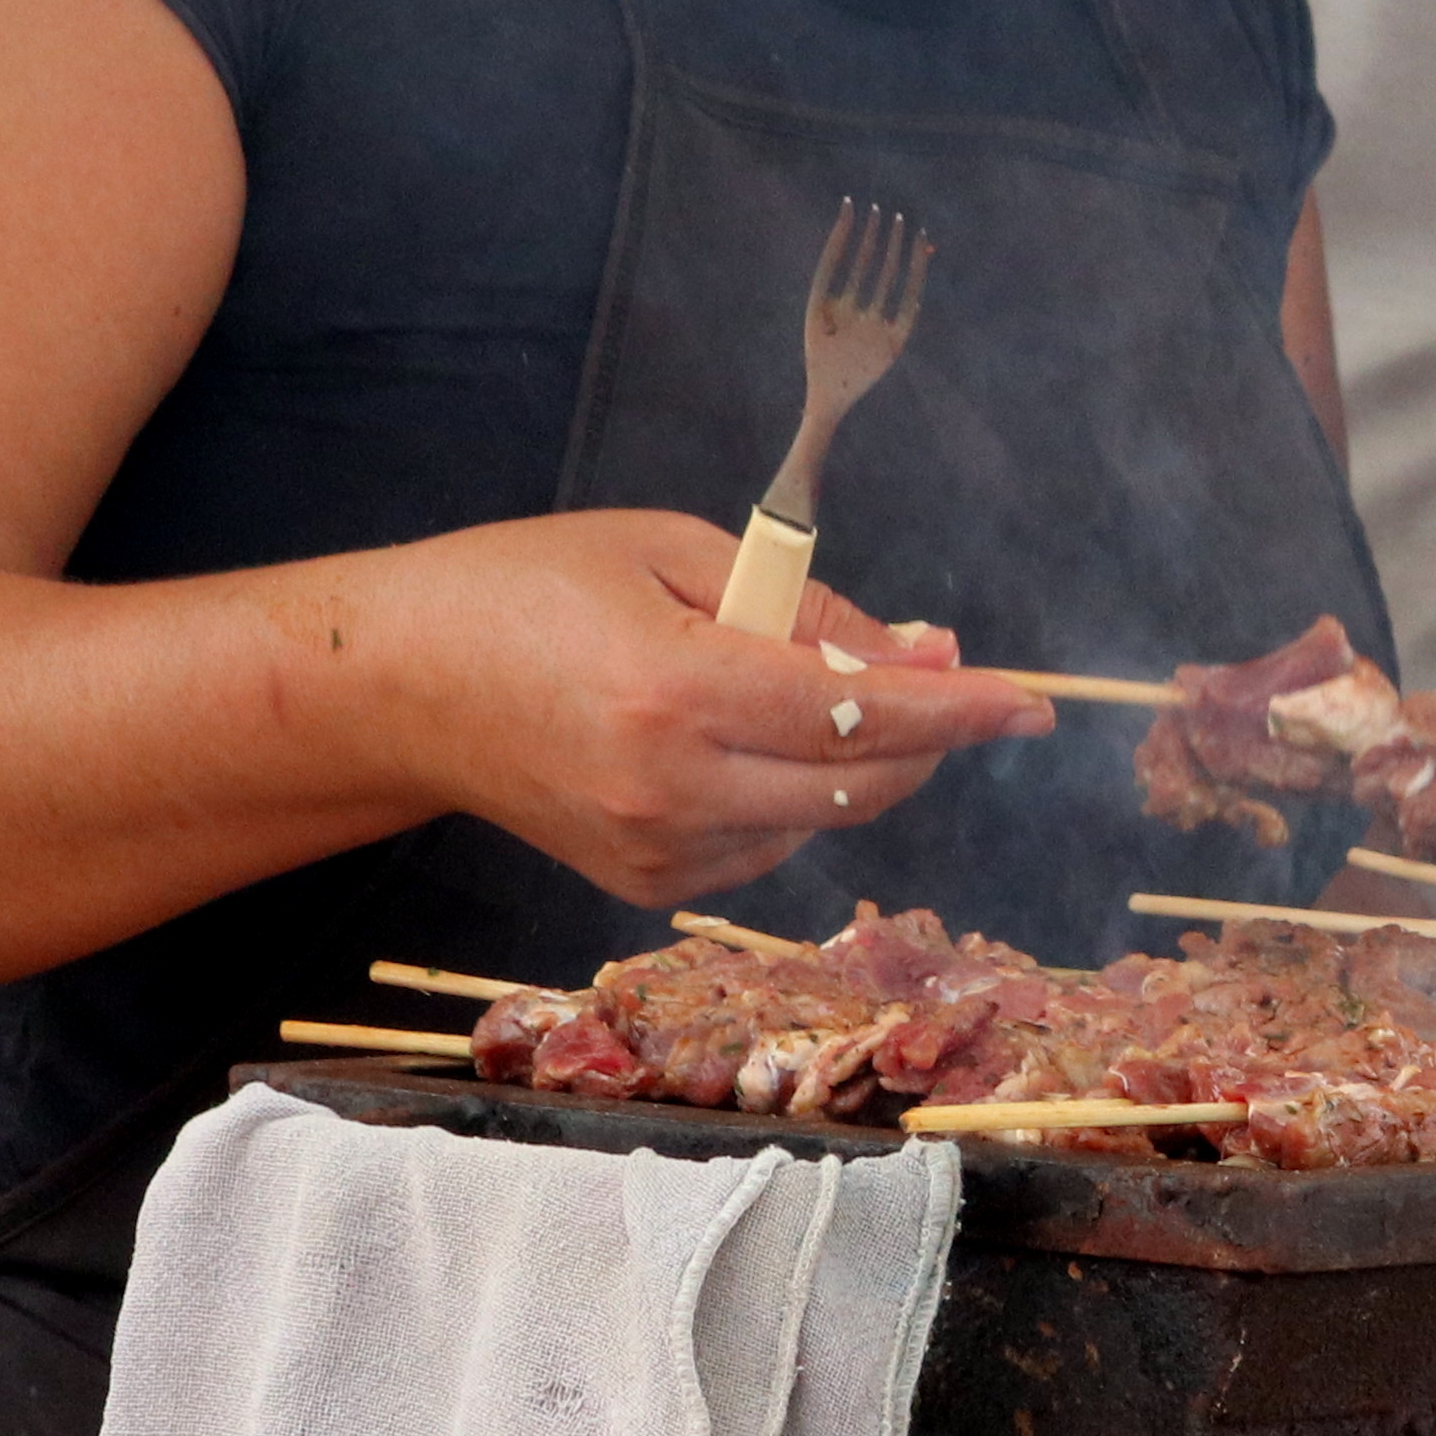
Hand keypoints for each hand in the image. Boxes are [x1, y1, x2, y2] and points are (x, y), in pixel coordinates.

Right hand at [338, 512, 1051, 908]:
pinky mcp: (635, 884)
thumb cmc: (529, 588)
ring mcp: (649, 852)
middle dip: (930, 740)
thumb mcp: (673, 551)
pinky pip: (763, 848)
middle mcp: (668, 789)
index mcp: (677, 690)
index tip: (1035, 703)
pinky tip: (749, 743)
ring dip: (858, 767)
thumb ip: (805, 606)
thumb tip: (926, 652)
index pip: (861, 717)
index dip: (962, 708)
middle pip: (860, 789)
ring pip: (820, 825)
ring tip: (809, 688)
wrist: (400, 685)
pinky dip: (792, 799)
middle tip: (952, 678)